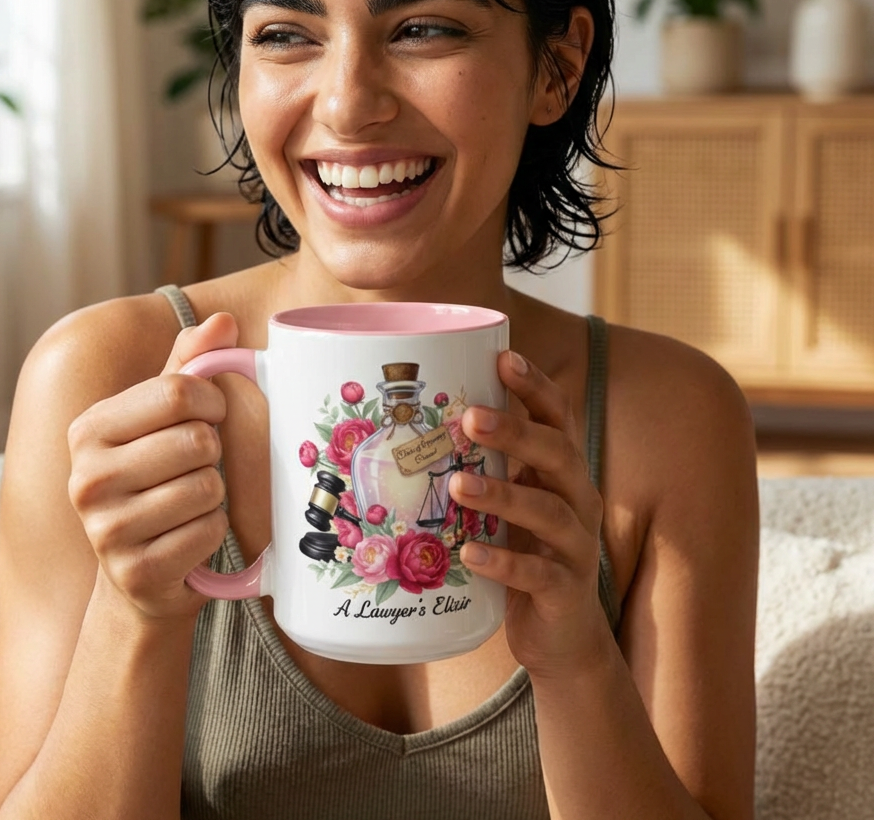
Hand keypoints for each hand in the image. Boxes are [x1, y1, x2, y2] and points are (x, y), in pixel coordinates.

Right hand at [66, 312, 237, 621]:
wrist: (139, 576)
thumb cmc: (158, 481)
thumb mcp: (164, 420)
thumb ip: (190, 366)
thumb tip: (224, 321)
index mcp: (89, 429)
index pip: (177, 390)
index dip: (213, 401)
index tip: (212, 416)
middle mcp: (86, 477)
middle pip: (196, 440)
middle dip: (213, 453)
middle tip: (197, 467)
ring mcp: (104, 531)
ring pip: (207, 488)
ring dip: (215, 495)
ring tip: (190, 502)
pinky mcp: (134, 573)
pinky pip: (208, 532)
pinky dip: (213, 533)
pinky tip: (188, 537)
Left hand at [451, 350, 610, 679]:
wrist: (561, 637)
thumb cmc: (523, 554)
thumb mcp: (510, 503)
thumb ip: (484, 466)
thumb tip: (417, 424)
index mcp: (562, 473)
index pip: (558, 418)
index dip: (536, 387)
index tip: (505, 358)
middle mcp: (578, 501)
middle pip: (558, 454)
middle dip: (516, 431)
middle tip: (470, 416)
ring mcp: (576, 548)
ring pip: (549, 512)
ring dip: (504, 494)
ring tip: (460, 483)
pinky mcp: (566, 593)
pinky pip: (539, 575)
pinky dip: (505, 563)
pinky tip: (471, 554)